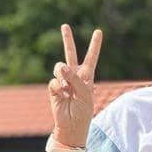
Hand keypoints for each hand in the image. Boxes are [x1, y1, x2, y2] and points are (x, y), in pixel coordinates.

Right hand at [48, 24, 101, 146]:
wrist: (71, 126)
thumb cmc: (83, 112)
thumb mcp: (85, 94)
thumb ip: (75, 78)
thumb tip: (61, 67)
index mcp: (87, 76)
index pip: (91, 58)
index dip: (95, 45)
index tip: (98, 32)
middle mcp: (74, 76)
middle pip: (70, 54)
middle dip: (67, 40)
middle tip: (64, 26)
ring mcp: (62, 81)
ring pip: (59, 67)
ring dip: (62, 74)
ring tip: (66, 88)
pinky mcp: (53, 88)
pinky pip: (54, 82)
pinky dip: (58, 89)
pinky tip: (62, 97)